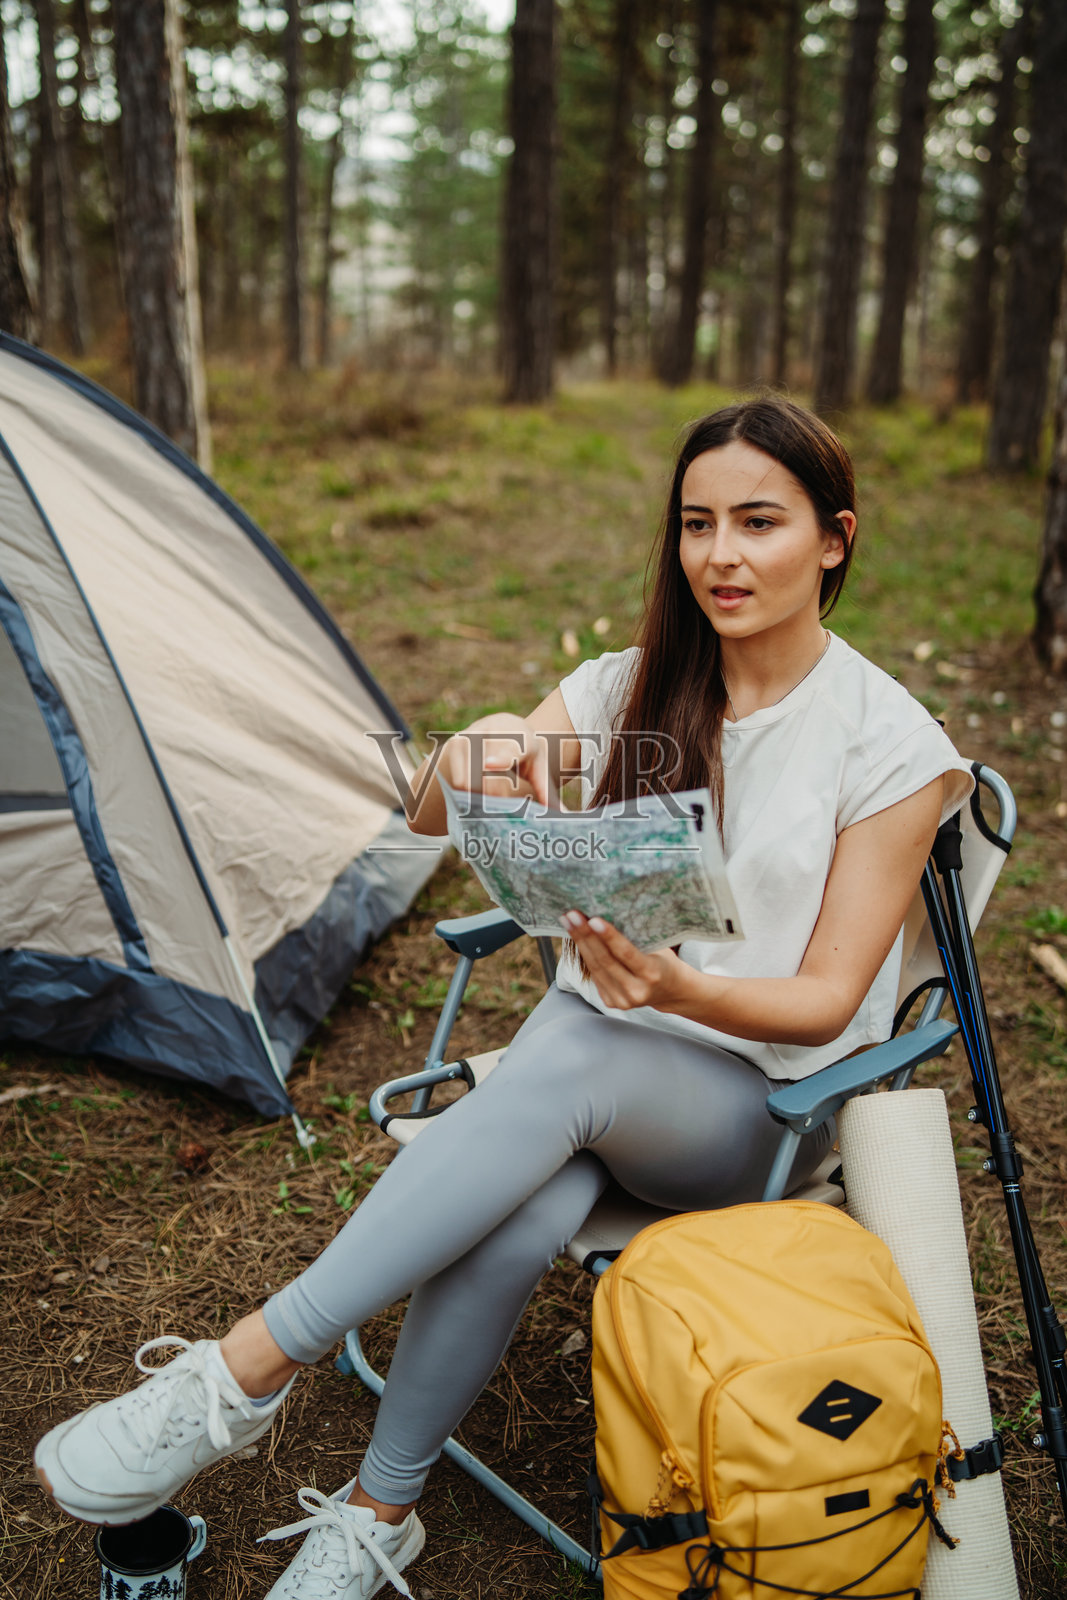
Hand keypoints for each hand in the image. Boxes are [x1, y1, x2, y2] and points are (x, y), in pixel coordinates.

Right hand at [440, 714, 557, 807]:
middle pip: (488, 772)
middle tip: (500, 808)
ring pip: (470, 778)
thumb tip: (566, 816)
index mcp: (521, 737)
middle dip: (494, 795)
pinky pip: (458, 779)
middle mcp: (495, 730)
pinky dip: (466, 793)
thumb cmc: (525, 755)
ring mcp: (473, 734)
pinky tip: (475, 793)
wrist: (501, 726)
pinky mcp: (457, 743)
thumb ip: (547, 793)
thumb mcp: (538, 769)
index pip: (510, 748)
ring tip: (489, 801)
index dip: (501, 757)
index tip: (491, 765)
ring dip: (479, 797)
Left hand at [562, 911, 690, 1011]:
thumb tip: (608, 912)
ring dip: (580, 943)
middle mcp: (635, 990)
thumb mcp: (658, 948)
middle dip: (585, 935)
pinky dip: (586, 955)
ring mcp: (622, 1000)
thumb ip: (636, 938)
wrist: (670, 991)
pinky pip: (595, 975)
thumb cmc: (663, 961)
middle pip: (604, 960)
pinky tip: (577, 938)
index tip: (592, 919)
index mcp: (651, 974)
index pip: (626, 953)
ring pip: (595, 968)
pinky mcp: (611, 1002)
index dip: (608, 936)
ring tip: (568, 921)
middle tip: (572, 915)